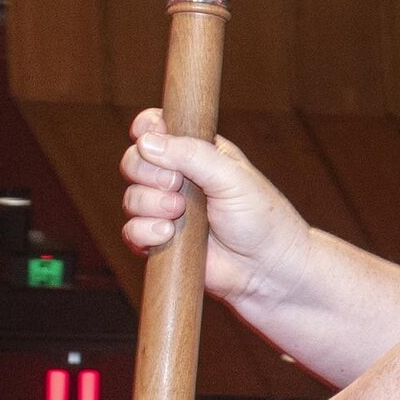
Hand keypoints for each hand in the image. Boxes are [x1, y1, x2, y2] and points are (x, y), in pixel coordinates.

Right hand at [118, 110, 310, 306]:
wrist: (267, 270)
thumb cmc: (260, 219)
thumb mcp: (231, 176)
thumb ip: (191, 154)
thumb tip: (146, 141)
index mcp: (197, 154)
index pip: (156, 130)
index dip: (145, 129)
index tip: (145, 136)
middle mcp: (178, 179)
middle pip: (134, 162)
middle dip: (147, 171)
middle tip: (176, 184)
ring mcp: (167, 211)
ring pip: (132, 197)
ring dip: (149, 203)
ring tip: (179, 213)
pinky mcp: (161, 242)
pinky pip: (132, 232)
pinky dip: (143, 231)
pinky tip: (168, 235)